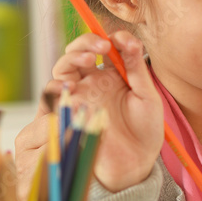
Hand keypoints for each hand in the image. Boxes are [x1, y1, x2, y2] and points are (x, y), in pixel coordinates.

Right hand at [15, 31, 163, 197]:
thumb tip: (128, 37)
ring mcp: (79, 96)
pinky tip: (73, 85)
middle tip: (102, 47)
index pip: (103, 47)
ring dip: (72, 58)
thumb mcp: (147, 95)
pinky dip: (59, 85)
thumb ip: (136, 67)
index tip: (121, 41)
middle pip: (78, 53)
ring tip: (88, 60)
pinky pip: (55, 95)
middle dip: (85, 43)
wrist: (136, 163)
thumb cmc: (146, 130)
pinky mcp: (69, 112)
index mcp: (113, 75)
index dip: (109, 38)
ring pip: (64, 68)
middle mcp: (93, 82)